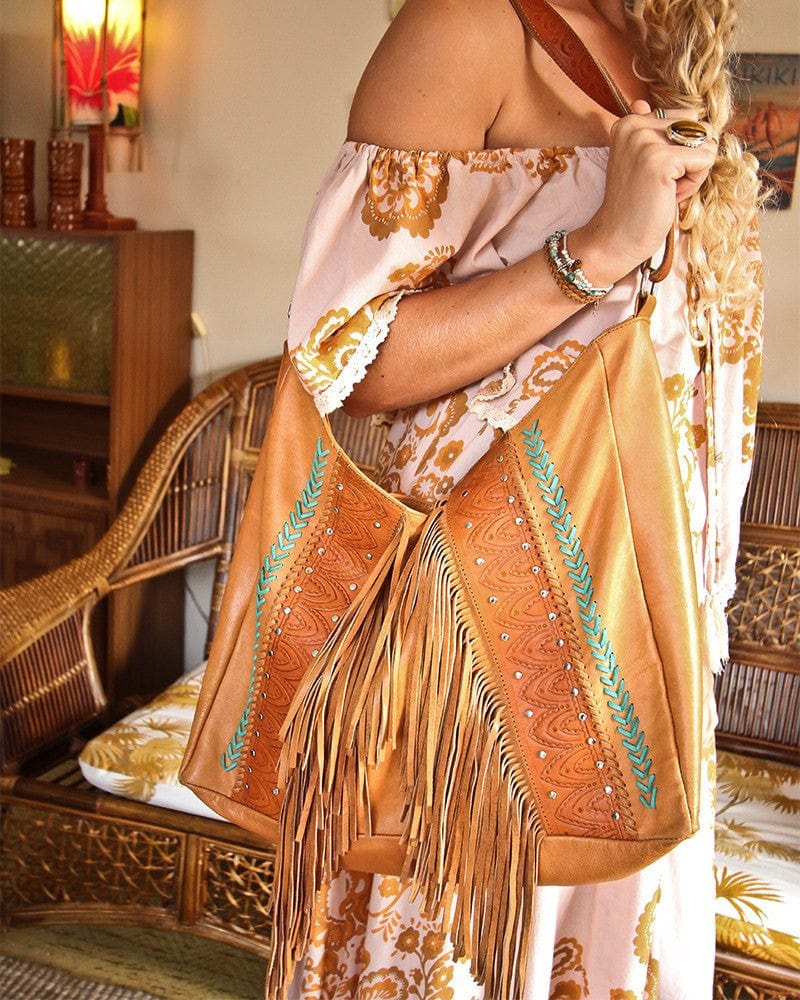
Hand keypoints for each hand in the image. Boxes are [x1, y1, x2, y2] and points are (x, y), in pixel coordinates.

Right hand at [572, 100, 717, 285]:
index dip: (681, 151)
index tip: (656, 175)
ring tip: (664, 190)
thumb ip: (646, 129)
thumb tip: (640, 102)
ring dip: (693, 173)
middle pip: (699, 128)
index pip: (687, 119)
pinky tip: (669, 196)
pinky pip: (706, 160)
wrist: (616, 238)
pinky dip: (694, 183)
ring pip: (705, 143)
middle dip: (690, 159)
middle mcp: (635, 124)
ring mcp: (647, 141)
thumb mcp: (639, 160)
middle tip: (662, 185)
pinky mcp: (661, 160)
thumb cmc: (634, 205)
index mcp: (629, 121)